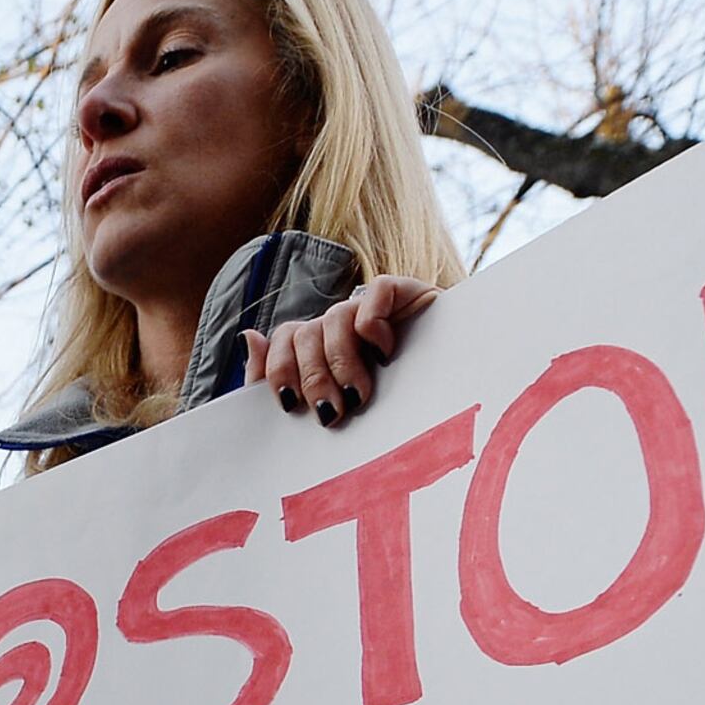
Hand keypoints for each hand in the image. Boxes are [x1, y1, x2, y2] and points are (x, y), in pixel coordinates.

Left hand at [247, 275, 439, 428]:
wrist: (456, 392)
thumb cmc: (391, 408)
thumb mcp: (331, 404)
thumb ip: (280, 376)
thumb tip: (248, 334)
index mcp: (319, 344)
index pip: (283, 338)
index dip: (278, 369)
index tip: (290, 405)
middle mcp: (341, 322)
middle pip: (305, 333)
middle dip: (312, 379)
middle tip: (332, 414)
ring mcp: (371, 306)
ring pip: (335, 318)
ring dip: (342, 362)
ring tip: (360, 395)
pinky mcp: (405, 292)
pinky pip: (376, 291)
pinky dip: (373, 323)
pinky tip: (385, 354)